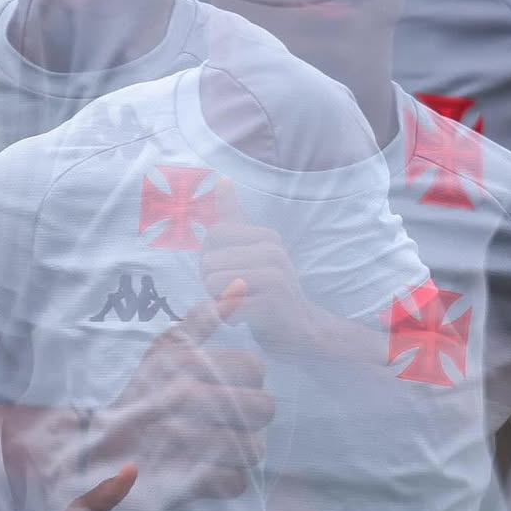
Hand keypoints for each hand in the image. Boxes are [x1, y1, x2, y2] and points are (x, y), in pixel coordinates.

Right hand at [93, 280, 274, 501]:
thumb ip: (204, 318)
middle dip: (251, 420)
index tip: (230, 389)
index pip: (255, 366)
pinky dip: (226, 482)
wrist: (93, 451)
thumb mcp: (166, 350)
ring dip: (240, 453)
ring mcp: (189, 441)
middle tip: (231, 423)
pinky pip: (236, 483)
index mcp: (188, 364)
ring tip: (219, 449)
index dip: (249, 381)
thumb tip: (240, 286)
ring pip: (254, 449)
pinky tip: (209, 473)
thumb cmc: (140, 396)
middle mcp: (189, 398)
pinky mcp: (186, 481)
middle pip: (263, 409)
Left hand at [201, 182, 322, 360]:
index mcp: (267, 236)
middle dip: (212, 284)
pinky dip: (229, 317)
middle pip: (208, 262)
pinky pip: (227, 307)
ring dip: (219, 301)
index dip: (210, 258)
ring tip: (240, 304)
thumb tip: (222, 179)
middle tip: (236, 294)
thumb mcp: (253, 249)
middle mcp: (273, 252)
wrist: (302, 331)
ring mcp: (275, 278)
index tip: (230, 272)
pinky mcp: (272, 305)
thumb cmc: (268, 288)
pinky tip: (246, 318)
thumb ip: (234, 216)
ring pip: (214, 283)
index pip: (212, 235)